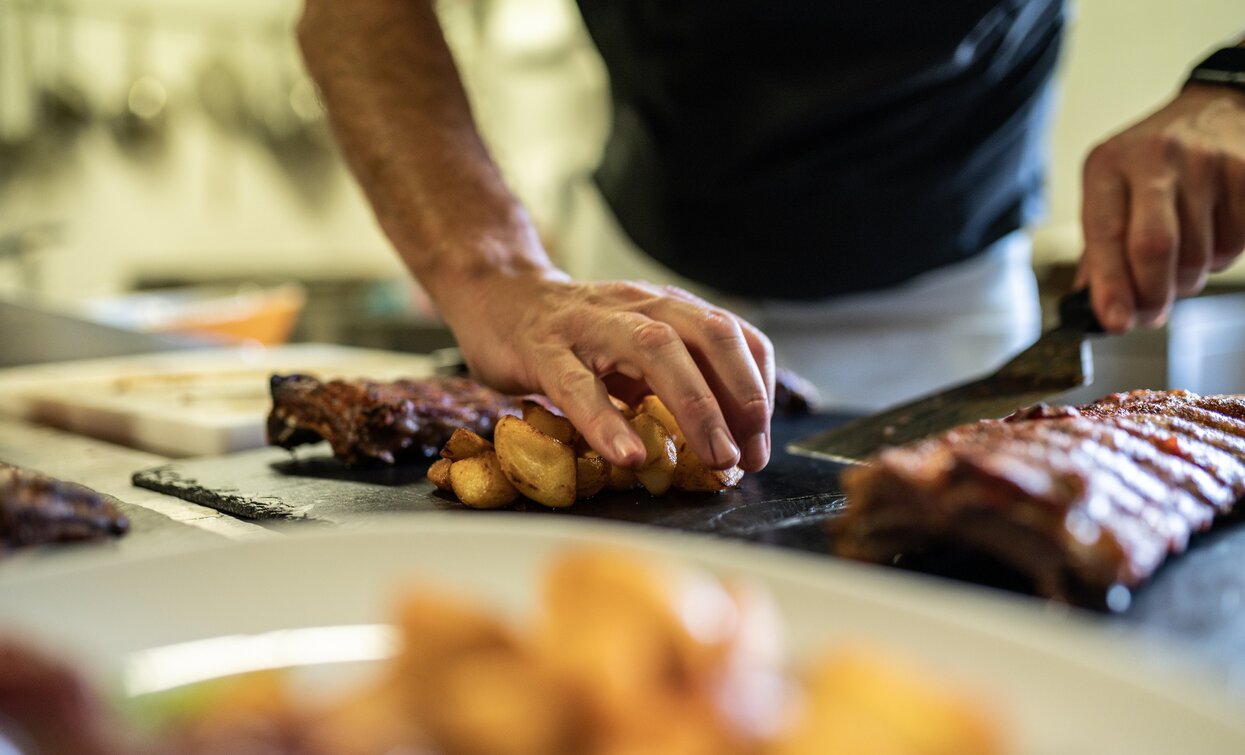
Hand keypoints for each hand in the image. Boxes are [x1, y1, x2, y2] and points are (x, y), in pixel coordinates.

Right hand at [442, 271, 774, 471]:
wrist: (495, 294)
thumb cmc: (573, 335)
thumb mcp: (634, 348)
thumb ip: (673, 380)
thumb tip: (724, 440)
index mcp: (667, 307)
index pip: (734, 336)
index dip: (757, 389)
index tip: (759, 443)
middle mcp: (638, 305)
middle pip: (707, 336)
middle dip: (739, 397)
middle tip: (746, 456)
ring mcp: (590, 323)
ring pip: (654, 349)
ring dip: (695, 406)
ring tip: (713, 458)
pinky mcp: (542, 348)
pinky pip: (577, 385)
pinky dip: (607, 422)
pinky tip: (627, 457)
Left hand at [1079, 83, 1244, 330]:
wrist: (1216, 109)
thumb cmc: (1151, 166)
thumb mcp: (1112, 191)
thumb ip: (1099, 248)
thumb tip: (1093, 308)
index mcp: (1108, 164)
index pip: (1106, 234)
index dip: (1111, 285)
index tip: (1115, 322)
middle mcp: (1155, 158)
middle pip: (1154, 247)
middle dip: (1152, 294)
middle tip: (1150, 314)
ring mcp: (1206, 163)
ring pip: (1199, 255)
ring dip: (1188, 279)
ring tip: (1180, 260)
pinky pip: (1236, 244)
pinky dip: (1221, 258)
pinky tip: (1211, 236)